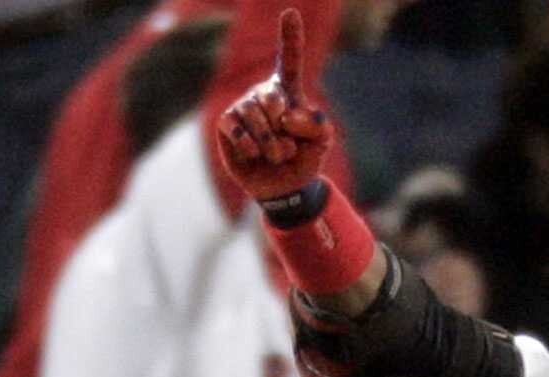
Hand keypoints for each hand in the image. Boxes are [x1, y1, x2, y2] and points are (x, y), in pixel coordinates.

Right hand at [215, 8, 331, 202]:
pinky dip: (251, 147)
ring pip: (256, 117)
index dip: (290, 37)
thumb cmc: (302, 158)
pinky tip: (254, 154)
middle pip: (273, 99)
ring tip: (276, 155)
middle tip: (289, 145)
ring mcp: (243, 106)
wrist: (282, 187)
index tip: (290, 12)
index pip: (290, 60)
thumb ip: (318, 126)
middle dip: (285, 129)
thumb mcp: (322, 143)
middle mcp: (264, 94)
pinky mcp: (227, 123)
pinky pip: (237, 129)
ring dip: (272, 144)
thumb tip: (288, 115)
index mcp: (290, 92)